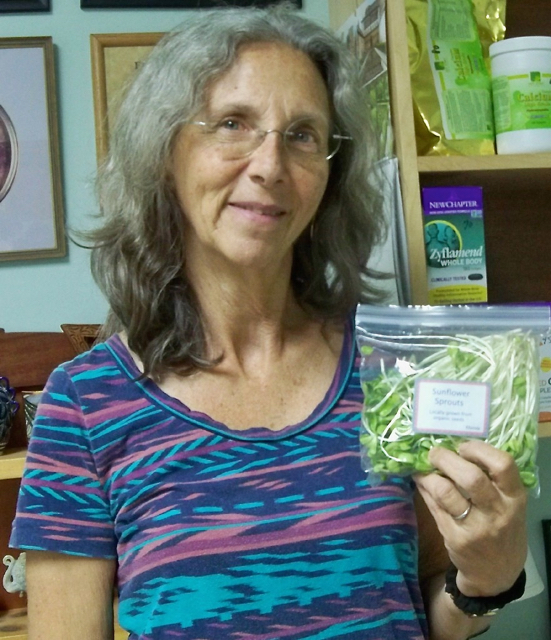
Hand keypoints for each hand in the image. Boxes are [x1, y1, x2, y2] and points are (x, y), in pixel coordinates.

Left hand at [413, 440, 526, 597]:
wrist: (497, 574)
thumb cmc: (502, 527)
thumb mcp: (508, 504)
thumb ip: (491, 480)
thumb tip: (455, 446)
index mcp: (515, 498)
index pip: (503, 465)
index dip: (479, 449)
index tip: (462, 446)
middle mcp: (498, 512)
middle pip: (471, 477)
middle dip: (446, 459)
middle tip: (434, 452)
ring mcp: (476, 528)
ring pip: (446, 492)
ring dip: (428, 475)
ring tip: (423, 468)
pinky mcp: (455, 538)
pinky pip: (434, 506)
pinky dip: (424, 489)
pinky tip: (421, 482)